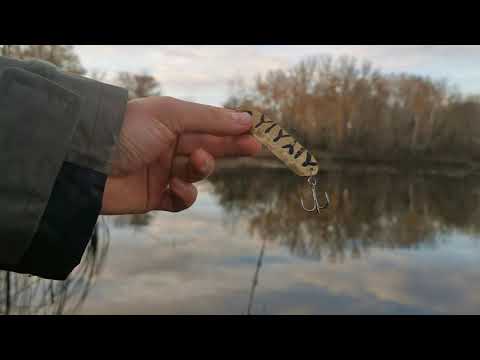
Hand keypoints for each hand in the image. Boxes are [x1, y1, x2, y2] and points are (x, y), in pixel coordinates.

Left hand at [101, 96, 260, 214]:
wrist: (85, 162)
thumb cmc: (126, 130)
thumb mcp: (170, 115)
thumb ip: (209, 118)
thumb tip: (245, 118)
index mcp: (170, 124)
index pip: (209, 126)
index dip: (233, 130)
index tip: (255, 133)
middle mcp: (167, 147)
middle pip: (208, 149)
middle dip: (229, 148)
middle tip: (253, 148)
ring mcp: (161, 172)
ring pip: (197, 175)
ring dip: (202, 169)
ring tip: (196, 162)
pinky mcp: (154, 197)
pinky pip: (181, 200)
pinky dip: (184, 194)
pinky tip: (174, 186)